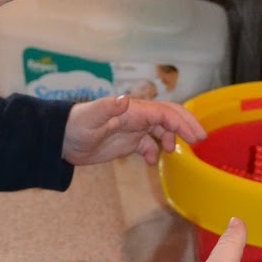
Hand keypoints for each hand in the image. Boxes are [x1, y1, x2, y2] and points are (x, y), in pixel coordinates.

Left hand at [62, 93, 206, 167]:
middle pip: (168, 116)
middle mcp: (136, 117)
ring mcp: (132, 129)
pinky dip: (153, 152)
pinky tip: (152, 162)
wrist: (60, 139)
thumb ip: (109, 108)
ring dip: (171, 138)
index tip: (195, 137)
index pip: (164, 113)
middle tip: (200, 140)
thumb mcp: (91, 118)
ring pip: (160, 130)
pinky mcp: (126, 141)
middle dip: (186, 125)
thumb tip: (125, 99)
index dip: (182, 123)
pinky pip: (147, 144)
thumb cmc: (75, 126)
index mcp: (133, 110)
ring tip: (174, 152)